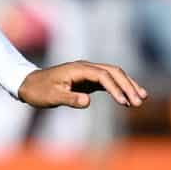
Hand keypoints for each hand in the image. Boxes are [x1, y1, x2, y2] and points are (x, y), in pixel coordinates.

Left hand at [19, 60, 147, 110]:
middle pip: (114, 72)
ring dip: (128, 85)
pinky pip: (108, 81)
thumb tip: (88, 101)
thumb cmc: (39, 91)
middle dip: (128, 85)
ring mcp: (88, 72)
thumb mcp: (52, 97)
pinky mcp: (88, 79)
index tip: (124, 102)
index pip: (103, 76)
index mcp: (78, 69)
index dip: (116, 88)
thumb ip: (69, 99)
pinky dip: (120, 88)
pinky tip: (128, 99)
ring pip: (114, 75)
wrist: (29, 84)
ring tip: (142, 99)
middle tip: (140, 101)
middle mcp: (86, 67)